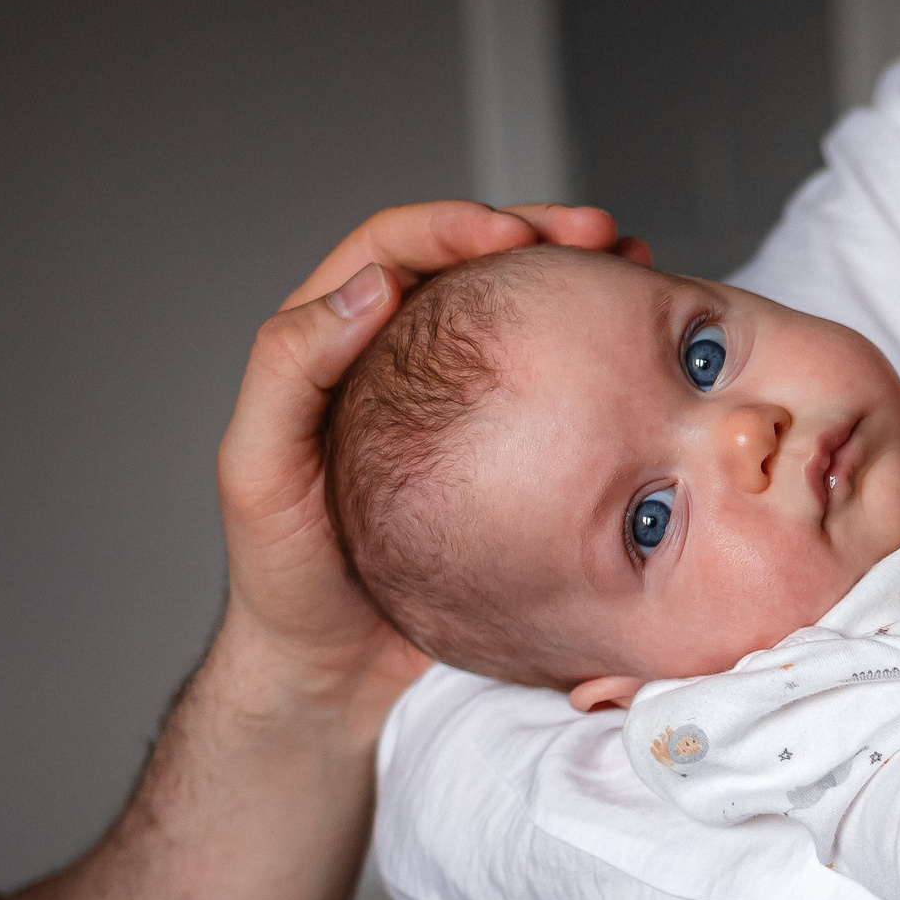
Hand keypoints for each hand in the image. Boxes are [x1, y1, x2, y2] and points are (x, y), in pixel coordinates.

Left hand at [213, 201, 646, 730]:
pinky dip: (591, 359)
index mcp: (330, 347)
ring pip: (515, 319)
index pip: (393, 253)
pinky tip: (639, 354)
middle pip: (469, 268)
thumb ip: (289, 372)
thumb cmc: (286, 577)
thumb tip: (370, 285)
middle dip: (537, 234)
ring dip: (574, 283)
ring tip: (635, 267)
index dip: (453, 227)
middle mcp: (394, 364)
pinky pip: (547, 390)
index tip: (511, 233)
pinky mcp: (501, 455)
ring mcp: (454, 410)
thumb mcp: (261, 472)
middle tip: (603, 234)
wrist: (336, 671)